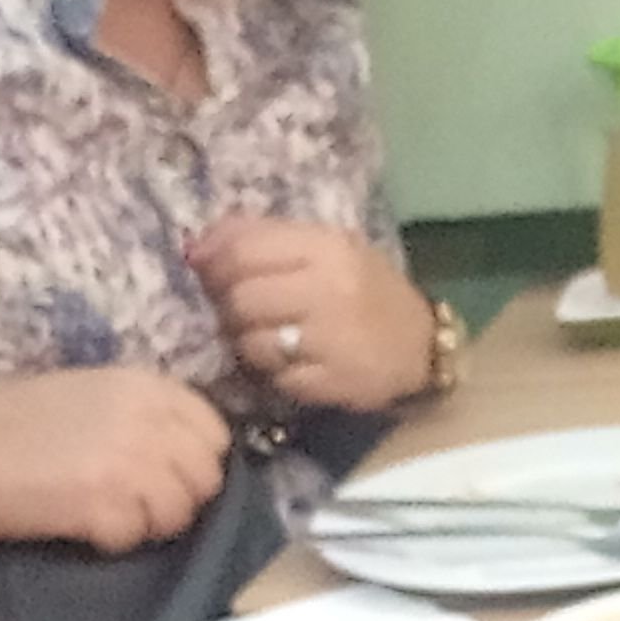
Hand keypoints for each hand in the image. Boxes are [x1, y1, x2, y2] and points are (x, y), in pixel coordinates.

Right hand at [0, 369, 231, 552]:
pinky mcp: (102, 504)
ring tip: (104, 515)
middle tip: (134, 505)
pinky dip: (111, 541)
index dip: (194, 462)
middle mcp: (146, 418)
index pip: (214, 433)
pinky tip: (80, 526)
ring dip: (147, 524)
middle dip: (178, 499)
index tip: (165, 476)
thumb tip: (186, 453)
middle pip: (206, 478)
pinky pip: (135, 538)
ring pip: (179, 513)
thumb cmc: (12, 422)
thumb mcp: (91, 395)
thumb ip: (144, 415)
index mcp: (145, 385)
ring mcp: (128, 461)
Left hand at [195, 215, 437, 410]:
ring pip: (252, 342)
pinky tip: (290, 364)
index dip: (213, 263)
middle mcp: (330, 289)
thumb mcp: (327, 249)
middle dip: (228, 308)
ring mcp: (332, 338)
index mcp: (328, 247)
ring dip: (248, 344)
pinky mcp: (333, 381)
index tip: (205, 274)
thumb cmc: (366, 291)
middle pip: (241, 298)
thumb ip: (266, 239)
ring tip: (267, 339)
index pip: (245, 250)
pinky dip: (274, 374)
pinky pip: (276, 378)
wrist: (423, 348)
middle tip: (237, 312)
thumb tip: (197, 244)